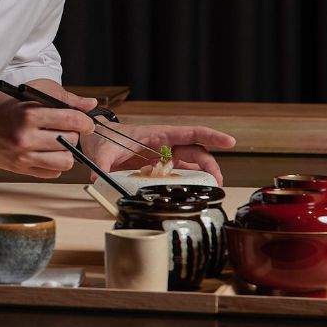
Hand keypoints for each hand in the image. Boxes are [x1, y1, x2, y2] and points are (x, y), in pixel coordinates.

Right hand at [0, 89, 96, 176]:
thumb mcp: (30, 91)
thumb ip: (63, 98)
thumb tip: (91, 105)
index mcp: (29, 114)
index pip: (72, 121)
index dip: (85, 122)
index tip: (85, 122)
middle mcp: (26, 138)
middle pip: (70, 141)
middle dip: (73, 134)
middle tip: (64, 128)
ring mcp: (22, 156)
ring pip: (65, 161)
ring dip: (66, 151)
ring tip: (57, 142)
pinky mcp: (18, 169)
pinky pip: (51, 173)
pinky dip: (54, 164)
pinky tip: (46, 152)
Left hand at [88, 122, 237, 182]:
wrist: (95, 140)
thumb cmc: (102, 140)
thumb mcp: (101, 152)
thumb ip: (101, 166)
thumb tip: (96, 180)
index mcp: (157, 135)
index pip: (190, 133)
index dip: (211, 136)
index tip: (230, 141)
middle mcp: (164, 145)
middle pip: (195, 152)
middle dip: (210, 165)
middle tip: (218, 182)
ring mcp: (163, 156)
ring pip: (190, 164)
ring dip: (203, 175)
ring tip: (210, 190)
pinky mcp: (158, 166)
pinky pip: (178, 173)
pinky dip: (188, 182)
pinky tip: (194, 192)